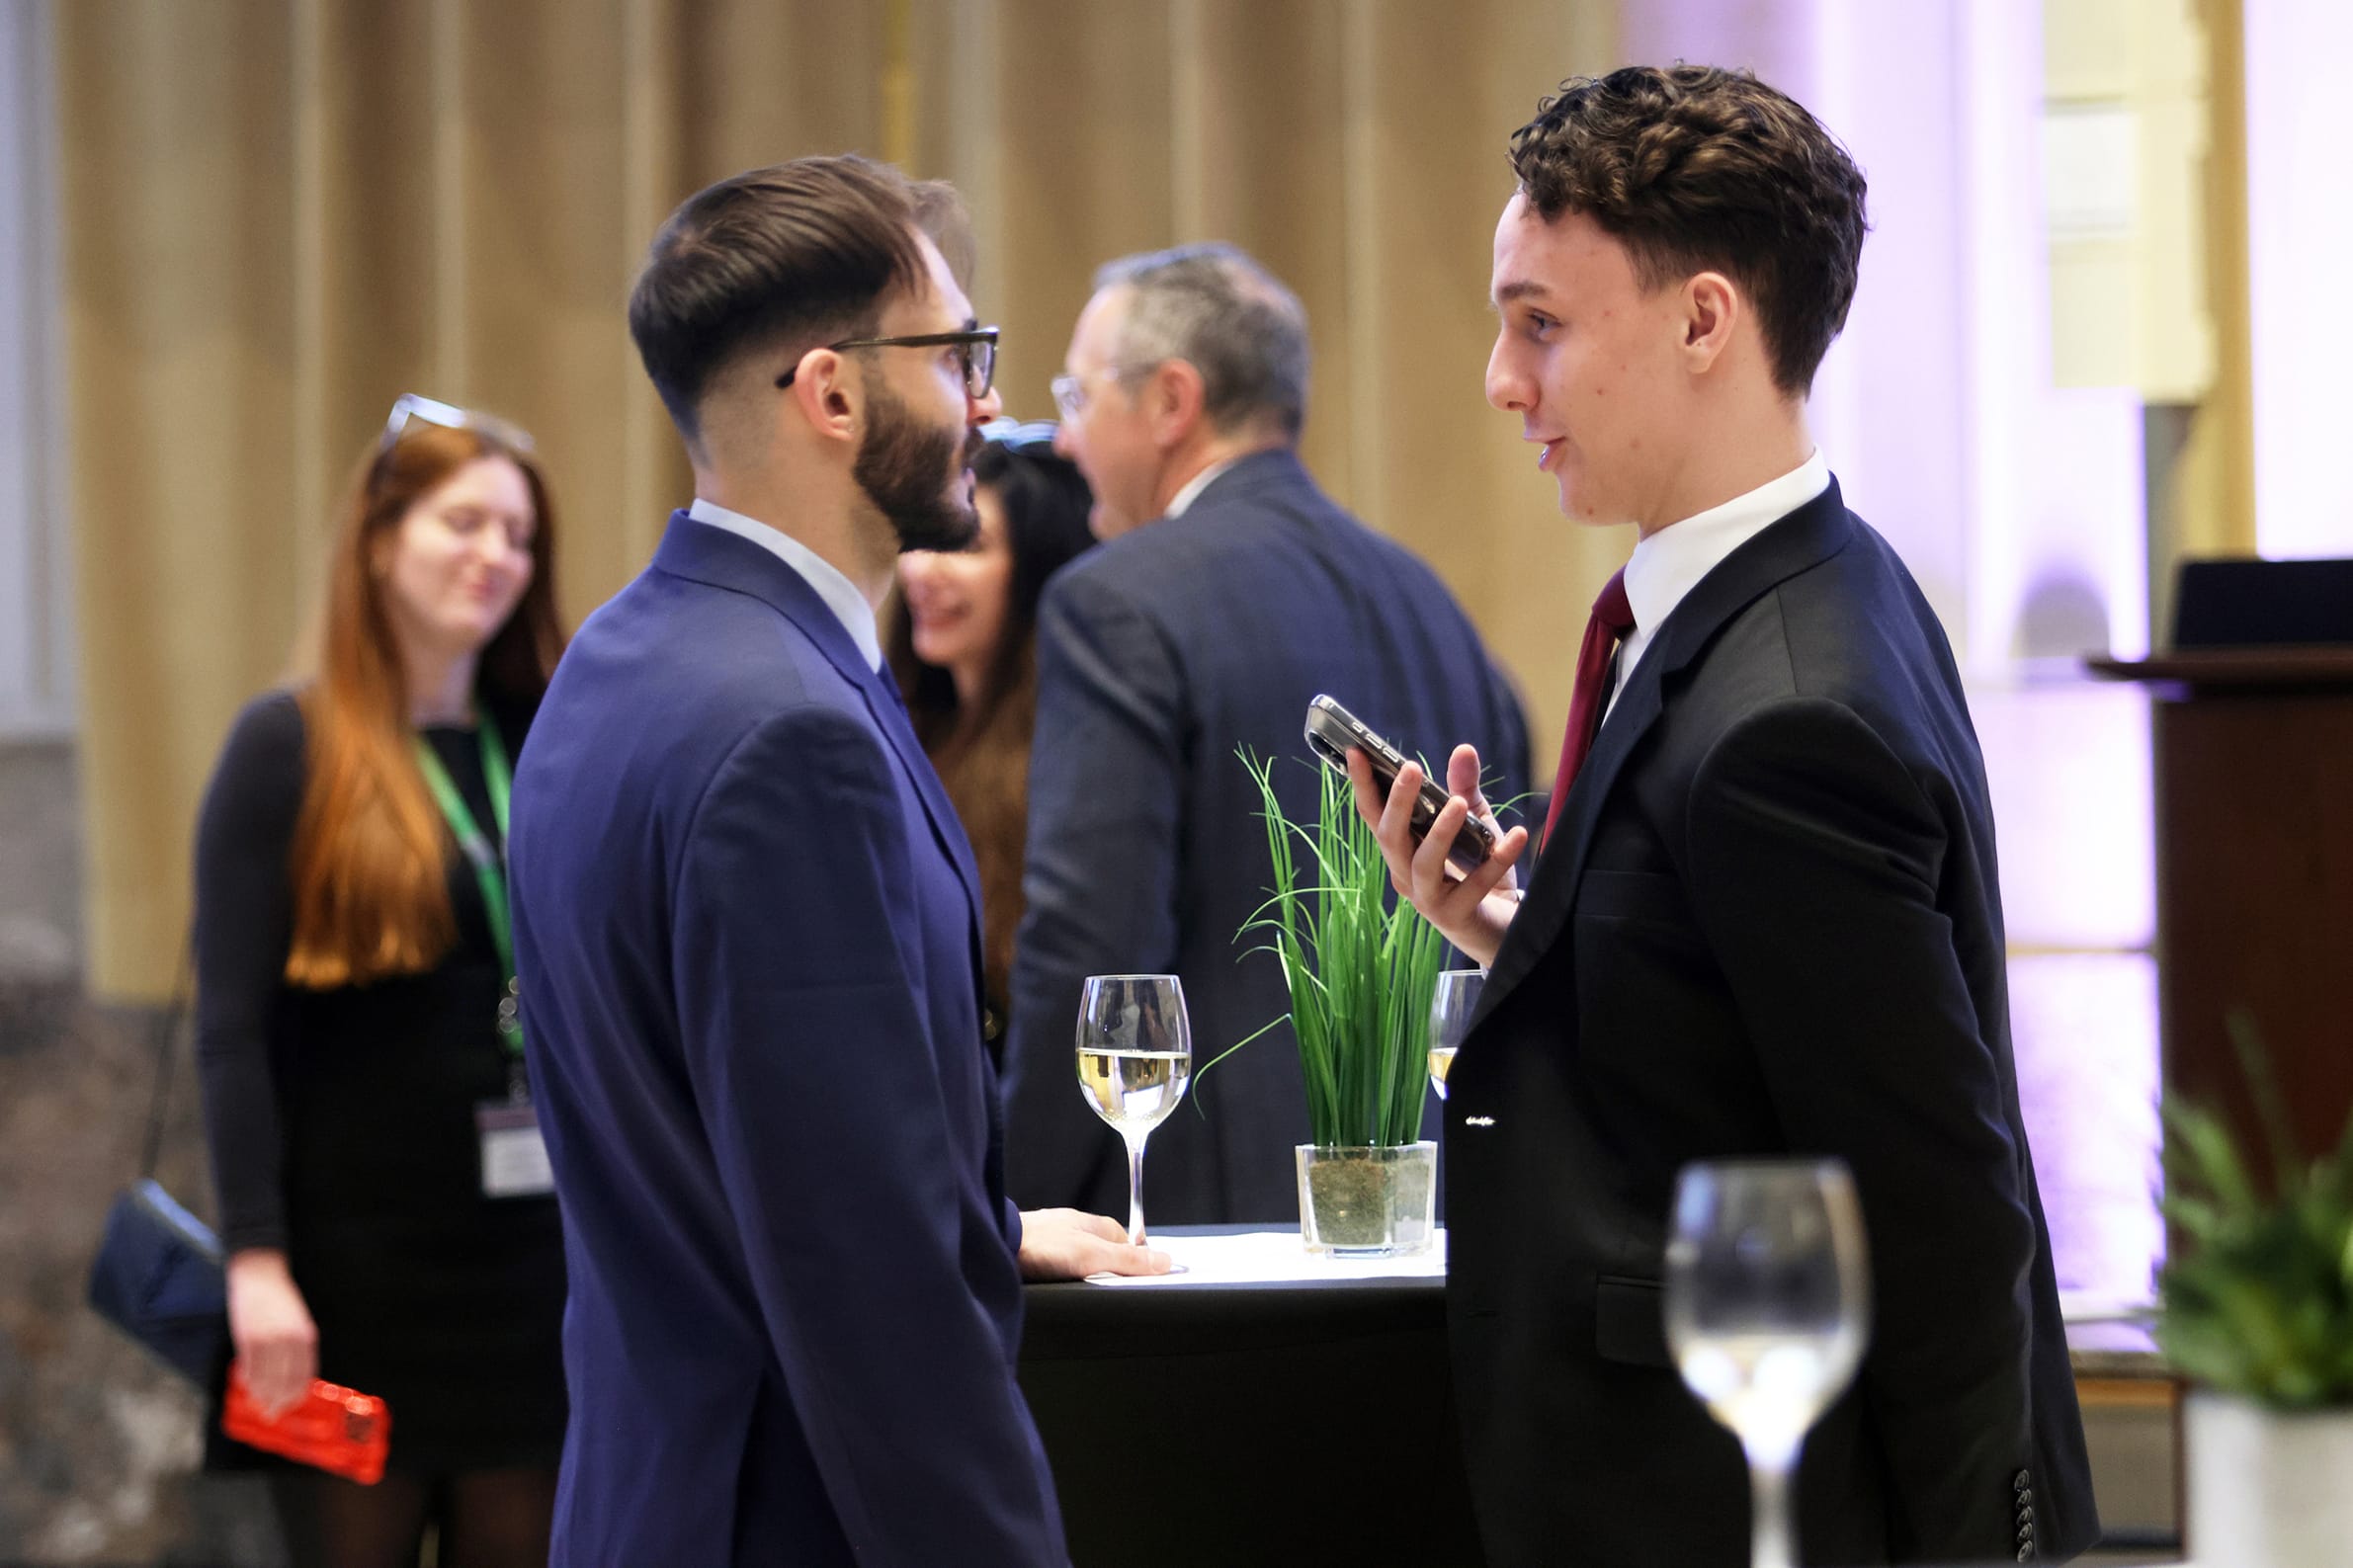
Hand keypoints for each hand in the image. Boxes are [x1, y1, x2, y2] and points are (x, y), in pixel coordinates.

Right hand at [225, 1248, 316, 1417]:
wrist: (260, 1275)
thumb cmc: (279, 1300)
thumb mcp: (297, 1322)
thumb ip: (297, 1348)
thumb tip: (292, 1378)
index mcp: (306, 1336)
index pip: (304, 1374)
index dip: (296, 1394)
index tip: (290, 1406)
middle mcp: (290, 1340)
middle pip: (284, 1381)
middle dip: (278, 1402)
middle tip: (271, 1414)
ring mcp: (268, 1339)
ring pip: (265, 1378)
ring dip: (261, 1395)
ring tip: (257, 1404)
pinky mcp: (248, 1338)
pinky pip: (249, 1368)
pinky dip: (247, 1380)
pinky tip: (245, 1385)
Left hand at [1017, 1208, 1171, 1280]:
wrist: (997, 1246)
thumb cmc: (1042, 1245)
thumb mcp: (1094, 1255)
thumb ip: (1128, 1260)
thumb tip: (1164, 1261)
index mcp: (1096, 1224)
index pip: (1130, 1244)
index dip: (1138, 1263)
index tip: (1143, 1282)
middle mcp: (1077, 1229)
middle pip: (1107, 1253)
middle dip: (1110, 1272)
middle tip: (1111, 1292)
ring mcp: (1057, 1239)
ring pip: (1083, 1260)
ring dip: (1085, 1276)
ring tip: (1084, 1291)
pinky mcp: (1039, 1253)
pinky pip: (1062, 1267)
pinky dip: (1065, 1277)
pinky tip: (1062, 1288)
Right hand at [1349, 743, 1526, 968]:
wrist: (1499, 928)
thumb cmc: (1478, 873)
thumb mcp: (1474, 825)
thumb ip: (1465, 789)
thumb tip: (1463, 749)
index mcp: (1401, 851)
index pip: (1374, 815)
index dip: (1363, 784)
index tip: (1356, 750)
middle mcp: (1405, 876)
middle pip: (1390, 837)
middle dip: (1398, 802)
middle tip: (1410, 767)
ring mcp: (1427, 899)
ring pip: (1423, 864)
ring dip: (1440, 832)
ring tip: (1459, 803)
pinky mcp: (1456, 916)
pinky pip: (1475, 885)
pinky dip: (1497, 859)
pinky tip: (1517, 835)